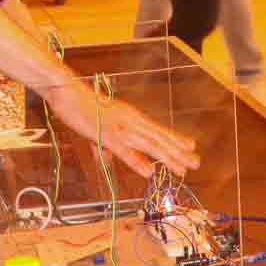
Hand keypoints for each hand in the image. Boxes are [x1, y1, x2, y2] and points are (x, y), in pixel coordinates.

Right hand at [45, 80, 198, 176]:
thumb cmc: (82, 108)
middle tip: (196, 162)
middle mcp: (132, 122)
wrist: (69, 94)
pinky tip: (150, 172)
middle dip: (178, 152)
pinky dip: (138, 162)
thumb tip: (108, 160)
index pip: (158, 130)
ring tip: (183, 170)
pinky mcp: (108, 136)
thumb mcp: (99, 128)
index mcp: (131, 118)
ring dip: (167, 159)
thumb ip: (106, 146)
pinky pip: (126, 152)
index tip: (191, 146)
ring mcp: (121, 129)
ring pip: (150, 146)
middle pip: (159, 139)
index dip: (175, 139)